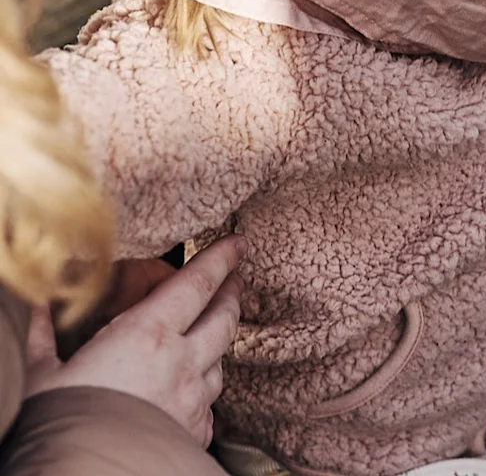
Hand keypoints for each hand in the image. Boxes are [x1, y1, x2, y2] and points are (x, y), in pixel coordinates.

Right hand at [26, 236, 246, 446]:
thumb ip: (44, 336)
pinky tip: (192, 391)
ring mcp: (194, 400)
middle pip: (223, 318)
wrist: (82, 475)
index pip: (196, 285)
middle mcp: (182, 363)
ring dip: (218, 345)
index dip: (220, 259)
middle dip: (232, 293)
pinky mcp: (196, 431)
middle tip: (237, 277)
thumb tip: (38, 309)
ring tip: (213, 333)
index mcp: (147, 335)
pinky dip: (203, 392)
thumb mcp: (41, 373)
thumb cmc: (60, 422)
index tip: (237, 243)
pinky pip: (209, 405)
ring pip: (220, 362)